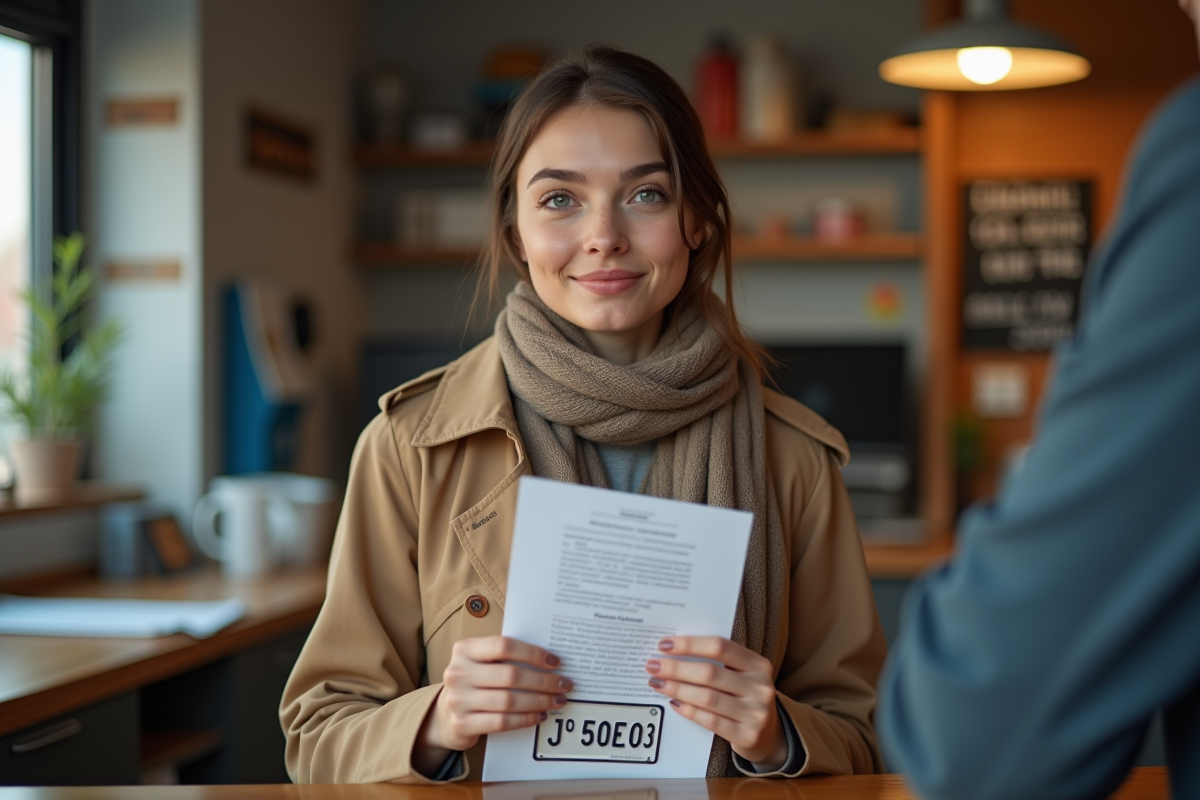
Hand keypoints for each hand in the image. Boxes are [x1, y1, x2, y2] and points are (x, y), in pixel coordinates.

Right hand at [415, 636, 571, 772]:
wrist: (446, 713)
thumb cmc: (475, 681)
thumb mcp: (482, 662)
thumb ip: (507, 656)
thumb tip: (551, 660)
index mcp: (464, 649)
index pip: (504, 646)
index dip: (533, 653)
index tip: (555, 661)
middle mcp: (458, 673)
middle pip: (510, 676)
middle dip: (543, 681)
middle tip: (564, 684)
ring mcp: (458, 700)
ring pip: (509, 701)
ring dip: (539, 701)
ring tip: (557, 701)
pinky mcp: (462, 724)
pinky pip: (502, 722)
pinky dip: (525, 719)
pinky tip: (539, 715)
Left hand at [645, 636, 786, 768]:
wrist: (768, 733)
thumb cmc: (745, 696)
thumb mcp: (741, 674)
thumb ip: (717, 661)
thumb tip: (673, 651)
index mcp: (758, 664)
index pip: (720, 647)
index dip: (689, 644)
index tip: (664, 644)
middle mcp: (760, 687)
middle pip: (709, 673)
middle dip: (676, 668)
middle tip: (653, 666)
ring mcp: (755, 713)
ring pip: (707, 697)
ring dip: (677, 689)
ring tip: (657, 683)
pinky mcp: (746, 735)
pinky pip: (710, 720)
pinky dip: (689, 710)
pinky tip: (674, 703)